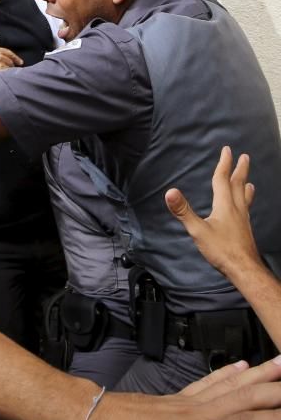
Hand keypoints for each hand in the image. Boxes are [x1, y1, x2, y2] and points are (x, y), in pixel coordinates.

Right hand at [0, 47, 22, 80]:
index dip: (15, 58)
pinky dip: (7, 79)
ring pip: (9, 70)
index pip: (8, 52)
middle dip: (10, 68)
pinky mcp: (0, 72)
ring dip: (8, 74)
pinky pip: (8, 76)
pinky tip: (2, 82)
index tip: (20, 63)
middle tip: (10, 74)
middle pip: (10, 61)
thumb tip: (1, 59)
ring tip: (2, 80)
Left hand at [82, 356, 280, 419]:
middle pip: (248, 398)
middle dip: (277, 388)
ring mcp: (186, 404)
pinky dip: (228, 373)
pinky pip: (208, 383)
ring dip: (261, 374)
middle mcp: (199, 416)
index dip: (277, 418)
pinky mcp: (174, 399)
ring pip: (232, 386)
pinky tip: (241, 365)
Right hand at [165, 146, 259, 280]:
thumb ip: (183, 211)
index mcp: (225, 205)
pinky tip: (245, 208)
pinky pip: (246, 208)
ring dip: (245, 185)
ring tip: (249, 181)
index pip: (223, 180)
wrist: (244, 268)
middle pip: (238, 185)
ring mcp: (243, 219)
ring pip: (245, 197)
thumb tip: (170, 192)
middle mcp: (237, 209)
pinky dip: (246, 201)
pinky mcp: (245, 229)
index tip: (227, 150)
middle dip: (239, 170)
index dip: (224, 164)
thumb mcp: (197, 230)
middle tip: (244, 157)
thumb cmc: (221, 250)